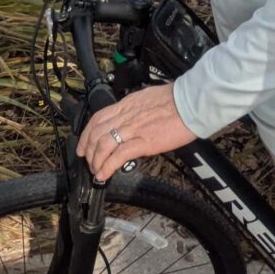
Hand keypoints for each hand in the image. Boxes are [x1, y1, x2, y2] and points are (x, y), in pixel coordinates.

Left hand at [77, 84, 195, 179]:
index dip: (86, 134)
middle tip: (89, 163)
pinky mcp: (144, 141)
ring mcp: (134, 128)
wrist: (191, 103)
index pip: (98, 118)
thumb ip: (136, 109)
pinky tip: (104, 175)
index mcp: (127, 104)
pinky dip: (107, 167)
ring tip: (97, 172)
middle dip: (89, 151)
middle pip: (96, 133)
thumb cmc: (176, 100)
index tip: (83, 146)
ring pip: (103, 145)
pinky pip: (119, 155)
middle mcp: (126, 115)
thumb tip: (132, 120)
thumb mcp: (148, 99)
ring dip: (96, 161)